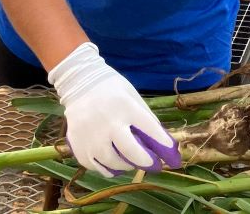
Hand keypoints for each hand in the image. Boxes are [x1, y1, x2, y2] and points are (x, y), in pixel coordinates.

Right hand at [48, 43, 180, 175]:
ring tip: (131, 161)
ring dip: (127, 165)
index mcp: (126, 107)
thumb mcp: (132, 95)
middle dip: (146, 162)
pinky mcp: (78, 146)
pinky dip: (107, 167)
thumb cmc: (111, 89)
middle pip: (131, 152)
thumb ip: (144, 117)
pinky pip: (96, 166)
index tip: (171, 155)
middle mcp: (109, 123)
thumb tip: (158, 140)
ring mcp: (91, 137)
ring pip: (114, 163)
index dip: (162, 143)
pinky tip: (113, 161)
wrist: (79, 83)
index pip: (149, 129)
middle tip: (153, 165)